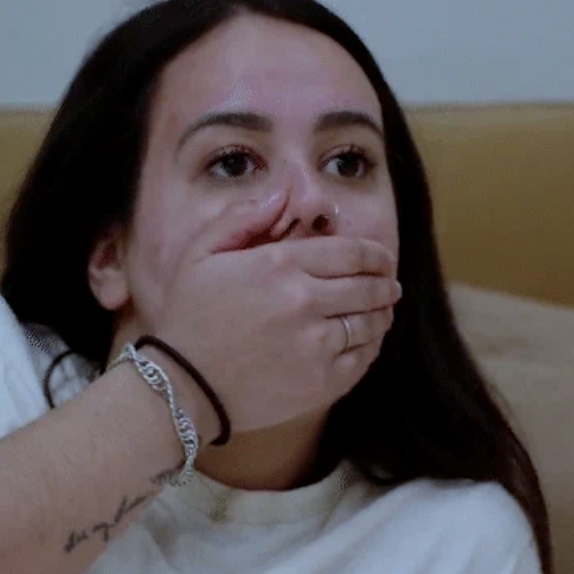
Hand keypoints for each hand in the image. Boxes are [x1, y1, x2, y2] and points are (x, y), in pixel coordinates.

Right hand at [152, 196, 400, 438]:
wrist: (184, 385)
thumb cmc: (191, 317)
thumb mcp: (202, 254)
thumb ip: (245, 216)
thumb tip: (285, 188)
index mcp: (280, 266)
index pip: (352, 252)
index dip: (377, 254)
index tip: (383, 259)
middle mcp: (305, 302)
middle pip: (370, 286)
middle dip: (385, 283)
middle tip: (389, 284)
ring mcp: (316, 345)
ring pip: (372, 322)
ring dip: (382, 313)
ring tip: (382, 311)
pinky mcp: (321, 383)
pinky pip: (364, 358)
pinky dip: (372, 346)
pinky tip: (367, 341)